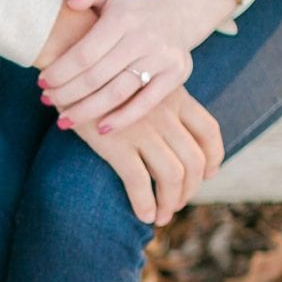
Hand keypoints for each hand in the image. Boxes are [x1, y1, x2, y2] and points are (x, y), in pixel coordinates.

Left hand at [39, 0, 198, 134]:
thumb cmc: (129, 7)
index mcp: (124, 17)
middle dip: (67, 93)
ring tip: (64, 120)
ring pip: (118, 93)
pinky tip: (100, 129)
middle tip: (47, 101)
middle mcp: (144, 37)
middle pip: (97, 76)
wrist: (177, 14)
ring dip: (87, 111)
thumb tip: (71, 1)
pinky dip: (123, 119)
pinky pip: (146, 103)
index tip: (42, 82)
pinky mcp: (176, 75)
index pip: (85, 52)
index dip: (61, 71)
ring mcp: (162, 57)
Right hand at [65, 86, 222, 225]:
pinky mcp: (117, 143)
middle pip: (194, 160)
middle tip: (175, 204)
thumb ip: (156, 100)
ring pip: (172, 175)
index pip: (208, 131)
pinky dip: (144, 204)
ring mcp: (143, 128)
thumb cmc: (100, 76)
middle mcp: (164, 112)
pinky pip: (139, 181)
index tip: (208, 174)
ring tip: (160, 216)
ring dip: (169, 202)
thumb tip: (164, 129)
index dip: (214, 157)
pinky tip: (142, 215)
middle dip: (189, 190)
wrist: (67, 65)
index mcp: (174, 96)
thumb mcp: (139, 80)